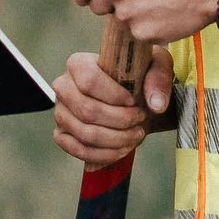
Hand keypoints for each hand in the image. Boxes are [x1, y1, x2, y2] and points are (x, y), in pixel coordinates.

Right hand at [51, 45, 172, 167]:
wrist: (131, 98)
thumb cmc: (139, 77)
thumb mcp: (155, 66)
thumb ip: (158, 78)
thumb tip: (156, 104)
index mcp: (78, 64)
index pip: (89, 81)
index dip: (114, 96)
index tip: (135, 102)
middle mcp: (63, 87)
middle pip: (87, 110)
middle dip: (120, 121)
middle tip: (140, 121)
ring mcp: (60, 112)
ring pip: (85, 133)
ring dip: (116, 140)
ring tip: (136, 135)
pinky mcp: (62, 134)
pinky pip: (78, 150)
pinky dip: (104, 154)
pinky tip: (122, 149)